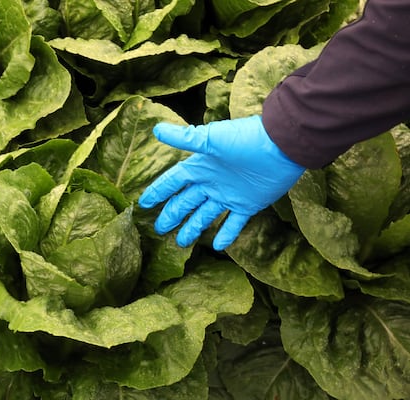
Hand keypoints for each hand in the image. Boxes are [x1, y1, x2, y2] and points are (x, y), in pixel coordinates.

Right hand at [138, 115, 304, 249]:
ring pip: (205, 215)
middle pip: (185, 202)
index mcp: (200, 167)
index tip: (144, 204)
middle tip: (159, 229)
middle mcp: (211, 183)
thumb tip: (156, 130)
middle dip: (172, 215)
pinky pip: (233, 223)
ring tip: (181, 242)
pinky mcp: (247, 205)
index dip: (158, 192)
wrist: (281, 146)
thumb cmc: (245, 139)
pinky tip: (217, 247)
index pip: (172, 182)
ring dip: (193, 228)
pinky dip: (226, 234)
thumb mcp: (211, 139)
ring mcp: (228, 195)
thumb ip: (184, 138)